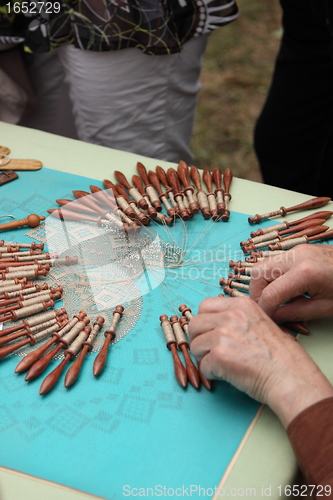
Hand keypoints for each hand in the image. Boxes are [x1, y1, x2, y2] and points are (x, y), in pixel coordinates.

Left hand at [189, 296, 332, 426]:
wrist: (290, 377)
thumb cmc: (279, 355)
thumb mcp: (260, 322)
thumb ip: (236, 318)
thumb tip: (211, 324)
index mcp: (241, 305)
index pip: (204, 306)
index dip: (205, 322)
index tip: (211, 333)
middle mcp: (230, 316)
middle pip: (194, 325)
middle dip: (200, 340)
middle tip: (213, 352)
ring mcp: (223, 334)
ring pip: (194, 346)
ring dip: (205, 358)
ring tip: (225, 364)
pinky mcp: (219, 356)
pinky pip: (202, 366)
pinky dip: (212, 374)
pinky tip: (229, 374)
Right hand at [249, 244, 332, 321]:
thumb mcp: (325, 308)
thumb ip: (295, 313)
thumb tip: (274, 317)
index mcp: (305, 272)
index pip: (269, 294)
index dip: (265, 311)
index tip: (268, 322)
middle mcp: (297, 255)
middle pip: (258, 273)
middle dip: (257, 294)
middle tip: (268, 310)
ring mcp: (298, 250)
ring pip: (263, 265)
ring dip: (264, 285)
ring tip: (276, 302)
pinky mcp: (301, 250)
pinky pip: (276, 263)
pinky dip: (274, 278)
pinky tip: (286, 292)